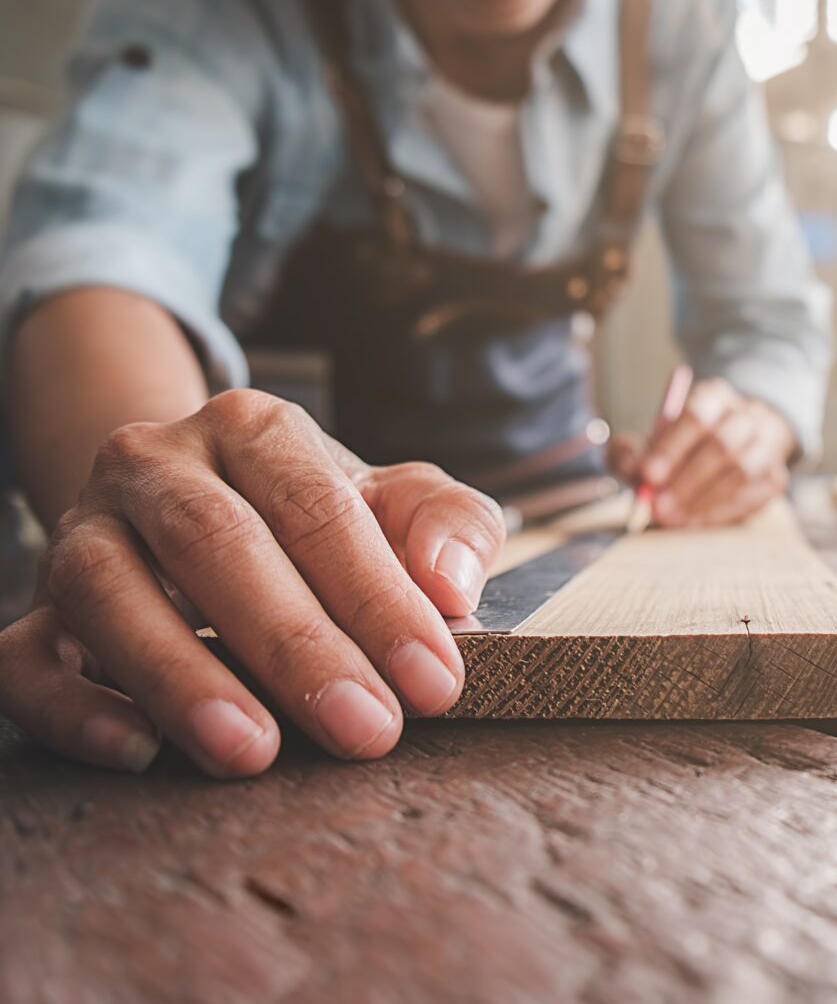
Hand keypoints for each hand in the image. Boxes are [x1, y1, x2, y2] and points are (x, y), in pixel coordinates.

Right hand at [0, 391, 504, 777]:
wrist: (200, 505)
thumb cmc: (317, 516)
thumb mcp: (396, 501)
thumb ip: (447, 523)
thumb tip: (450, 583)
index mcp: (253, 430)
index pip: (316, 506)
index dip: (377, 596)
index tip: (432, 681)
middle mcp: (158, 464)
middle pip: (216, 542)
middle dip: (295, 644)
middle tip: (366, 728)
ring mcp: (86, 532)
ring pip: (109, 590)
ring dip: (181, 676)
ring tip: (253, 751)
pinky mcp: (39, 609)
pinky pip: (23, 656)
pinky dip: (72, 707)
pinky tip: (138, 751)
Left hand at [610, 378, 794, 526]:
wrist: (734, 444)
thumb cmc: (682, 445)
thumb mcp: (650, 441)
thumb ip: (632, 452)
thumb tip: (632, 470)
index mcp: (713, 396)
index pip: (695, 416)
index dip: (671, 447)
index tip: (649, 475)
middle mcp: (746, 415)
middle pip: (722, 445)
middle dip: (686, 480)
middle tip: (658, 506)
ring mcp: (766, 445)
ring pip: (742, 471)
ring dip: (703, 499)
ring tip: (672, 518)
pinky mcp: (775, 477)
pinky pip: (752, 497)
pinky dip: (721, 512)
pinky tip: (694, 522)